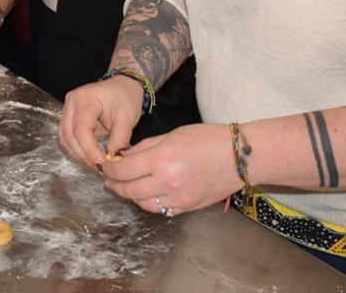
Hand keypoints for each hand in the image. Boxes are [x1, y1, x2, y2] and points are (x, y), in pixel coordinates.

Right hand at [58, 76, 143, 168]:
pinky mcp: (67, 116)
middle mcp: (72, 102)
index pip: (81, 129)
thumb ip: (120, 138)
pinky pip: (66, 136)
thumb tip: (112, 158)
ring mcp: (67, 108)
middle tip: (100, 167)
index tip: (102, 163)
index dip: (89, 149)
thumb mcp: (127, 117)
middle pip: (69, 135)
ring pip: (65, 137)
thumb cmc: (125, 98)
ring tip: (96, 162)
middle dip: (83, 154)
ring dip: (78, 153)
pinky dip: (75, 148)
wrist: (122, 87)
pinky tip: (88, 155)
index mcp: (86, 98)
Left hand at [102, 123, 242, 215]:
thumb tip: (124, 157)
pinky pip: (161, 210)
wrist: (239, 157)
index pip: (124, 170)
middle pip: (129, 190)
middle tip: (109, 180)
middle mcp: (167, 181)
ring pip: (143, 203)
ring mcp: (178, 198)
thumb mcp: (172, 135)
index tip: (105, 167)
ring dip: (130, 196)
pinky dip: (150, 203)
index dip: (110, 170)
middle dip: (115, 185)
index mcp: (161, 159)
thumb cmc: (207, 139)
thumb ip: (145, 147)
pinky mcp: (188, 207)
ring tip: (125, 187)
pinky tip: (146, 194)